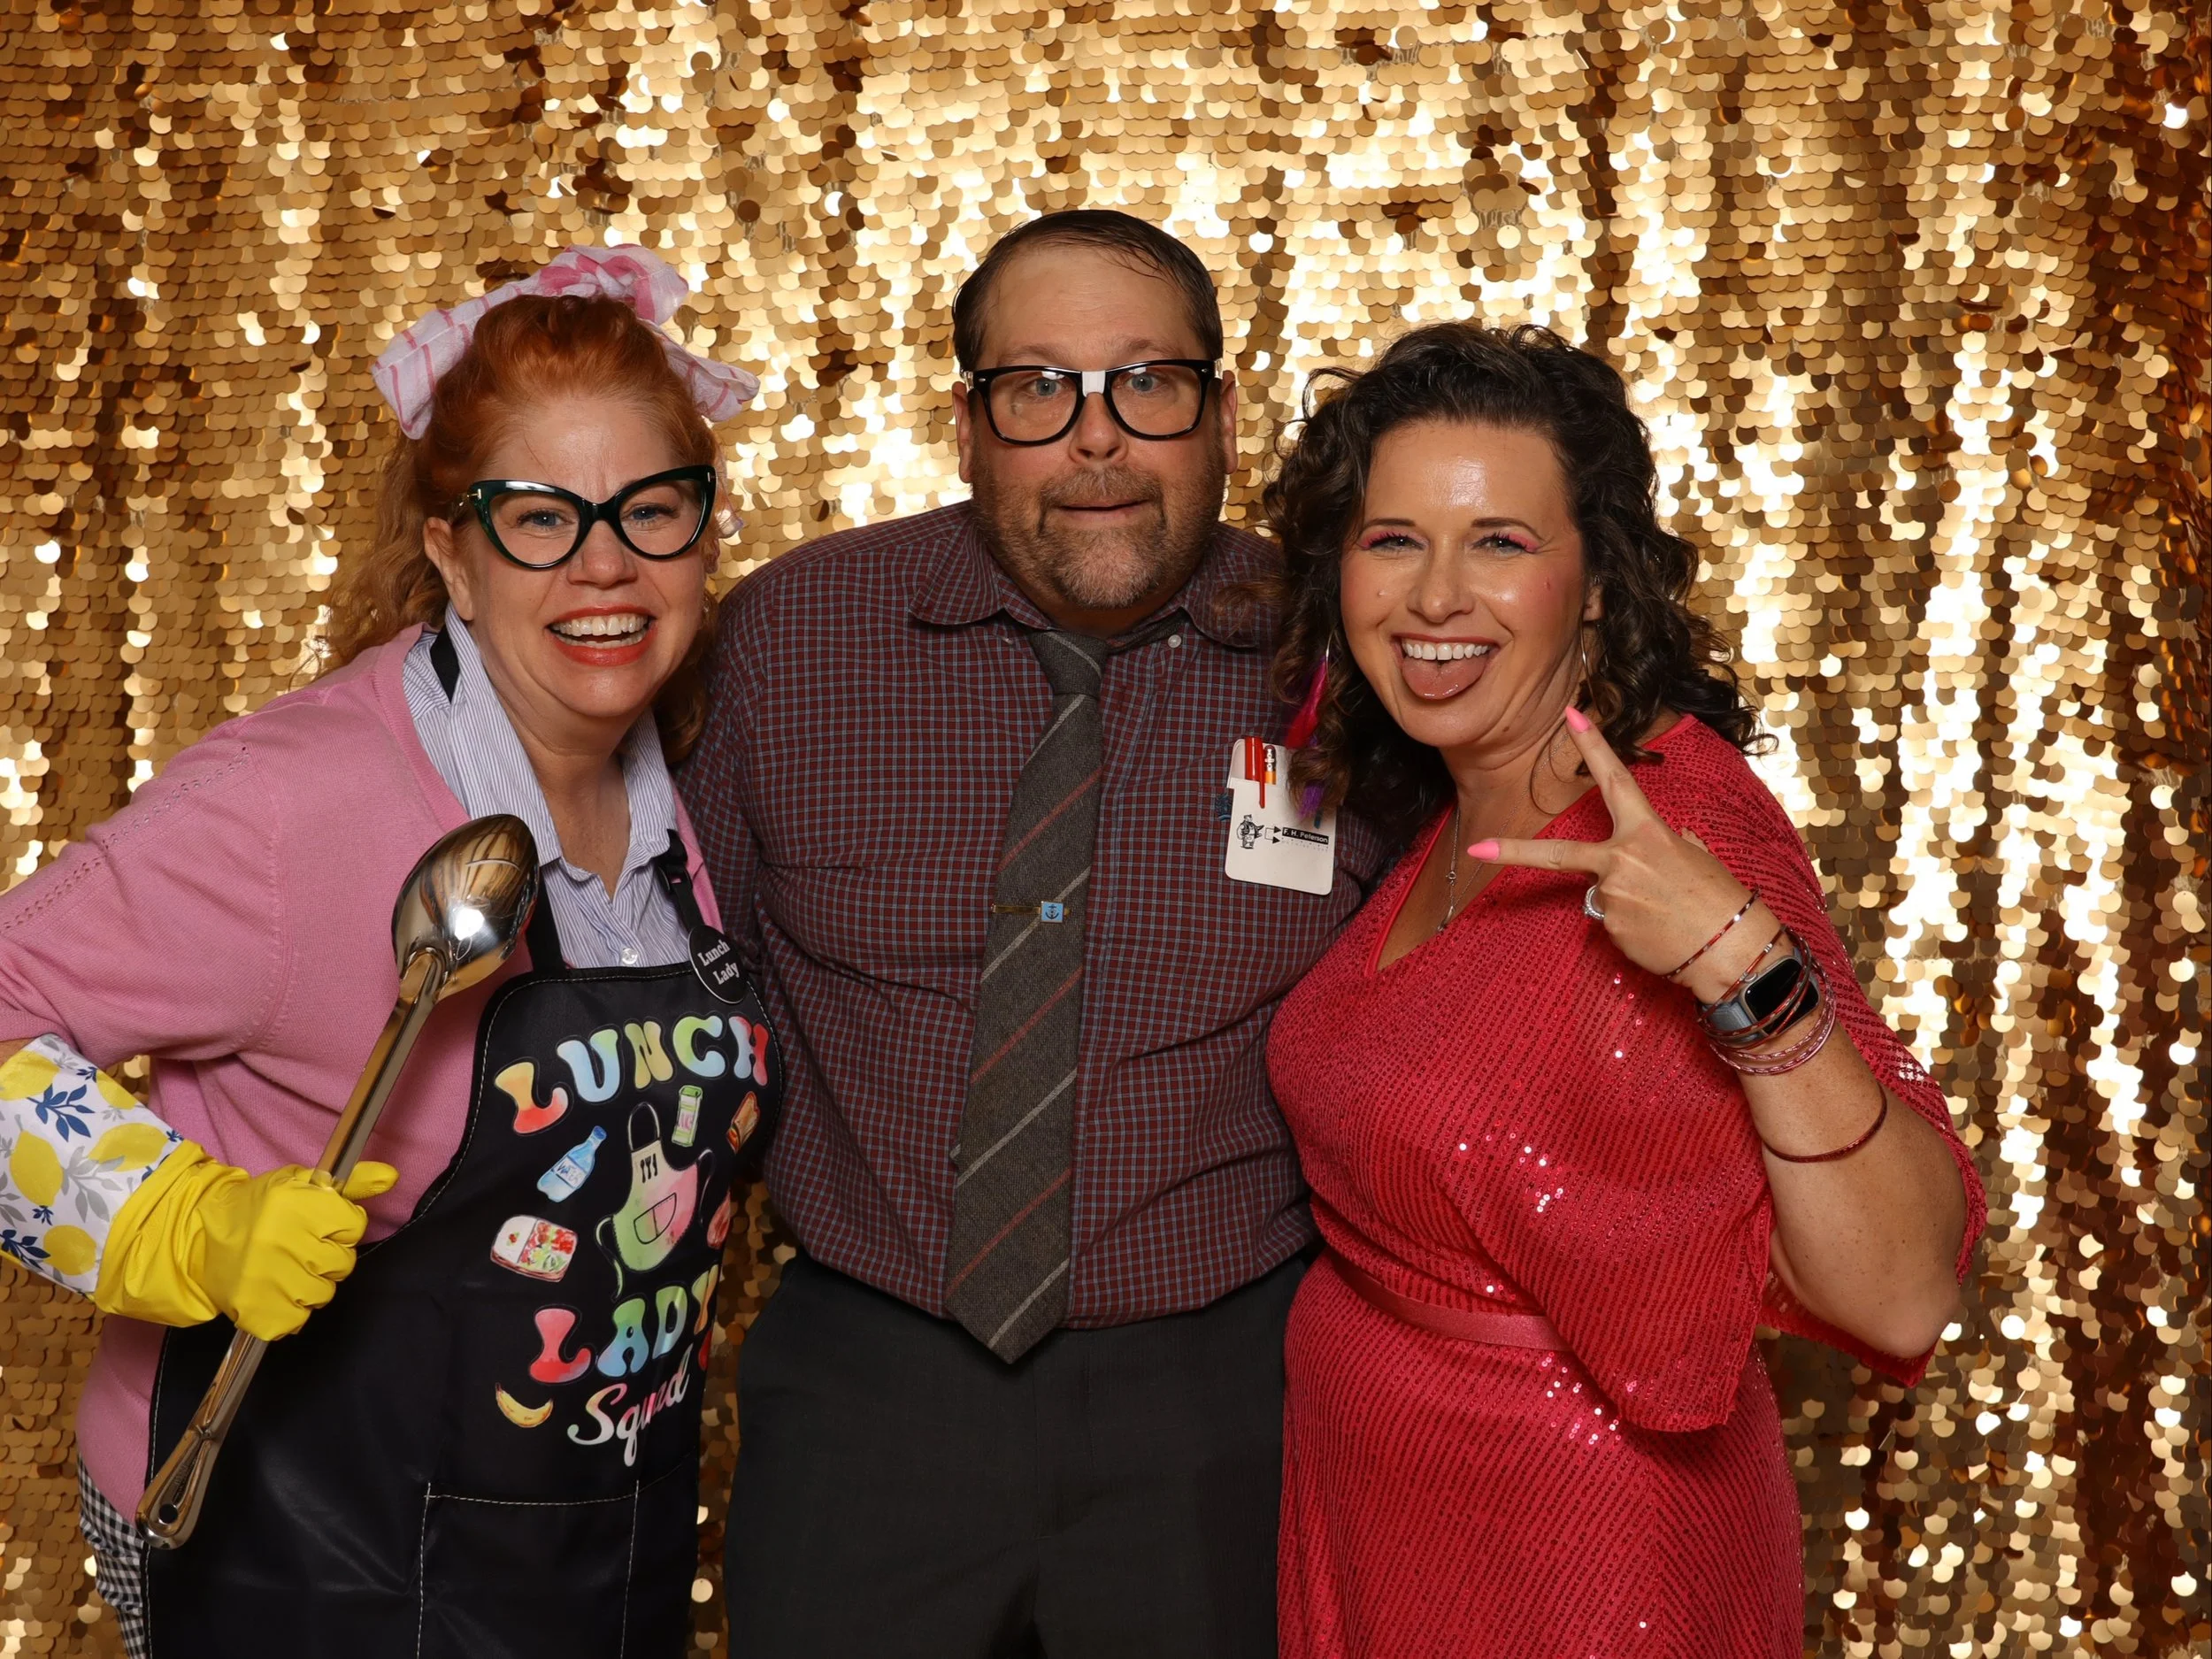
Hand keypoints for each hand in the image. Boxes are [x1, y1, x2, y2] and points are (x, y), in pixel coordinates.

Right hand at [95, 1148, 398, 1341]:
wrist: (200, 1240)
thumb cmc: (259, 1208)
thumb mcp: (301, 1183)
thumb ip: (351, 1182)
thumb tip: (392, 1177)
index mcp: (296, 1203)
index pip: (354, 1226)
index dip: (341, 1227)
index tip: (320, 1225)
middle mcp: (281, 1240)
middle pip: (343, 1263)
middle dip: (328, 1257)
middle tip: (299, 1249)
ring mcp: (267, 1279)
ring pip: (323, 1294)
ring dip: (311, 1285)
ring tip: (285, 1270)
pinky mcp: (257, 1311)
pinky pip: (298, 1320)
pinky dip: (290, 1311)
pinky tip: (273, 1292)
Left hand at [1467, 707, 1773, 999]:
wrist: (1733, 951)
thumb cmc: (1722, 901)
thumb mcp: (1699, 858)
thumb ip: (1672, 845)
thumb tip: (1664, 845)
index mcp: (1648, 833)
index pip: (1615, 780)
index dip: (1592, 747)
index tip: (1570, 717)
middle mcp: (1621, 861)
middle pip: (1556, 853)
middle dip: (1512, 851)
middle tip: (1476, 848)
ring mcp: (1611, 897)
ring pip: (1605, 895)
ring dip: (1629, 904)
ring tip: (1667, 915)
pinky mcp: (1609, 929)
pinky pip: (1613, 922)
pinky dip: (1633, 928)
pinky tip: (1659, 933)